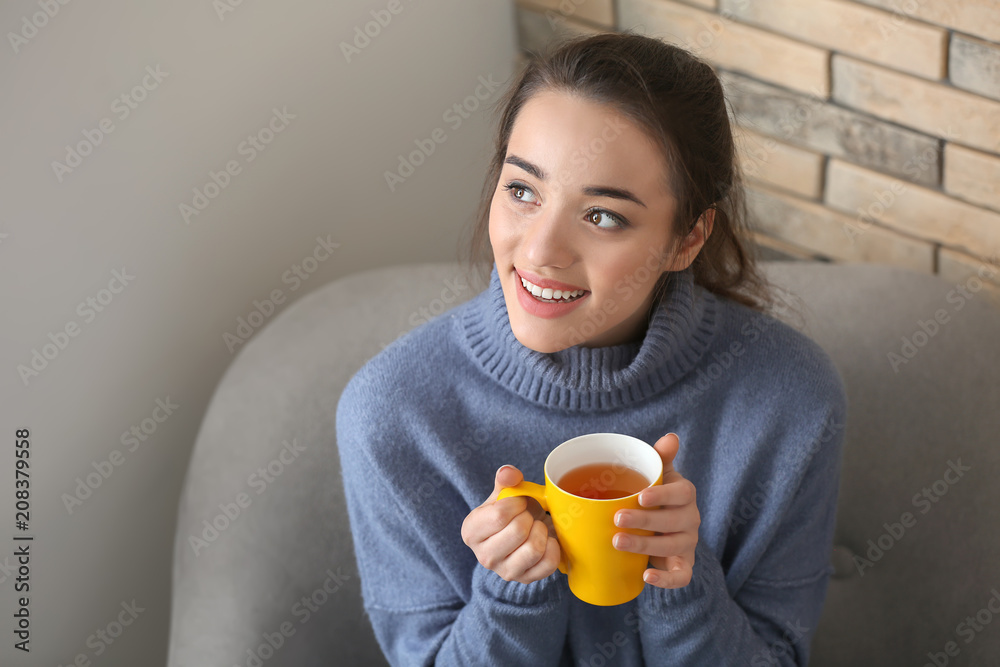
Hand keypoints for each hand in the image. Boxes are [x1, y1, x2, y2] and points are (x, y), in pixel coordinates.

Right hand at [461, 465, 561, 583]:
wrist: (522, 534)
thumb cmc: (510, 512)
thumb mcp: (504, 493)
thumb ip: (506, 479)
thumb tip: (509, 473)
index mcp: (471, 531)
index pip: (499, 515)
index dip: (516, 503)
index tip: (519, 502)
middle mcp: (484, 556)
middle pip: (517, 531)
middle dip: (529, 517)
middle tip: (528, 515)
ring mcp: (505, 572)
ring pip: (533, 549)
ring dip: (541, 531)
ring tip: (537, 526)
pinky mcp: (526, 580)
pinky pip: (548, 563)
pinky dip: (553, 547)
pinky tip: (547, 539)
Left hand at [611, 433, 699, 588]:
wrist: (661, 527)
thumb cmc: (656, 496)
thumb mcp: (658, 476)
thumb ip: (661, 458)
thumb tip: (671, 438)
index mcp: (684, 495)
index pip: (683, 493)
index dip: (663, 495)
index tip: (640, 496)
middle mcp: (690, 519)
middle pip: (674, 521)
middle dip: (645, 521)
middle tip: (617, 518)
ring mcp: (687, 543)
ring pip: (672, 546)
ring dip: (645, 545)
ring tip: (617, 541)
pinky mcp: (682, 565)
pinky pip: (682, 576)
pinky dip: (666, 580)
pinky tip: (647, 576)